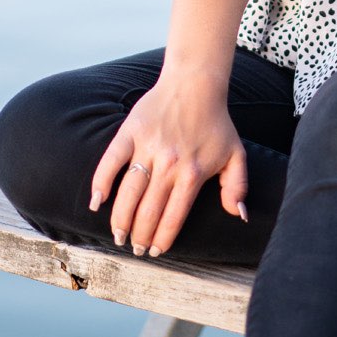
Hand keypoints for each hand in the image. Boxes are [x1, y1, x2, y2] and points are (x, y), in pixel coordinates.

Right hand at [89, 77, 248, 257]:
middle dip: (140, 236)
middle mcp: (169, 164)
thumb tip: (240, 215)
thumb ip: (237, 187)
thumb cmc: (216, 122)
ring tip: (118, 236)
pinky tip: (97, 202)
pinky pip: (110, 162)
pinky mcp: (130, 132)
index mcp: (193, 173)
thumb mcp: (236, 154)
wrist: (195, 84)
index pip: (173, 217)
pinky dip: (101, 182)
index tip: (156, 251)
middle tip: (135, 249)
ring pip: (129, 193)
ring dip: (120, 219)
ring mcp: (148, 148)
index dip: (162, 239)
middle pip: (148, 211)